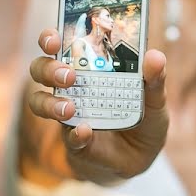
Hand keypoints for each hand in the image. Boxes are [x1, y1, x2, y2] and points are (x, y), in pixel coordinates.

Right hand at [27, 29, 168, 183]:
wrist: (142, 157)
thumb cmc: (145, 120)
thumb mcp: (155, 99)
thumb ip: (154, 80)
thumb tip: (155, 56)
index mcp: (91, 70)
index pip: (61, 46)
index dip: (50, 39)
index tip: (54, 38)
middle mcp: (74, 88)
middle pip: (42, 70)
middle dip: (48, 69)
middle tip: (68, 75)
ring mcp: (71, 115)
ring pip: (40, 102)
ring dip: (51, 103)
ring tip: (69, 108)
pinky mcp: (75, 142)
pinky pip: (67, 137)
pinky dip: (75, 134)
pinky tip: (84, 131)